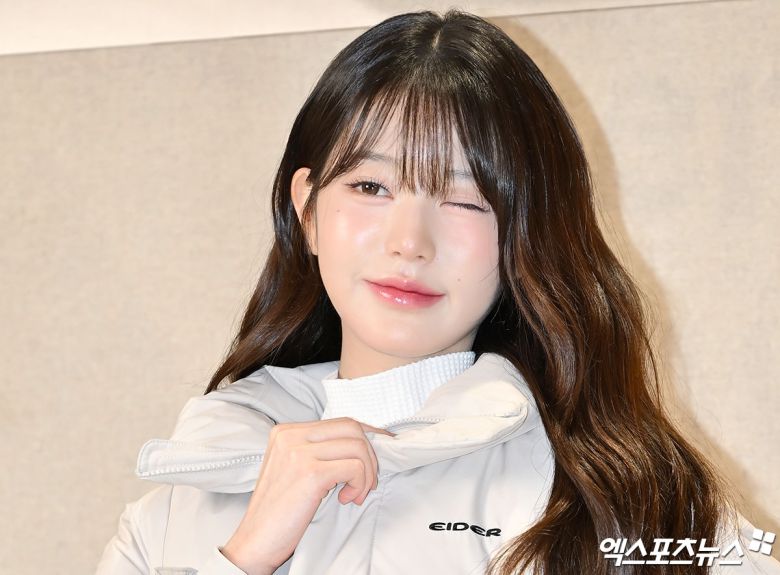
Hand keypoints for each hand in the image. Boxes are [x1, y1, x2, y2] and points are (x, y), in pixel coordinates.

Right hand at [220, 417, 394, 574]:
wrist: (255, 542)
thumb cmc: (279, 511)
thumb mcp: (294, 469)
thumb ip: (319, 452)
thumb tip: (362, 445)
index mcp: (286, 432)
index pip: (340, 422)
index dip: (367, 437)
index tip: (379, 453)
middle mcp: (290, 436)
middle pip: (352, 428)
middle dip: (370, 455)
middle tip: (366, 482)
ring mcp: (299, 452)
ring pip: (357, 446)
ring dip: (366, 474)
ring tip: (354, 494)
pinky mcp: (310, 472)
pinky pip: (354, 467)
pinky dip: (360, 484)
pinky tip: (347, 499)